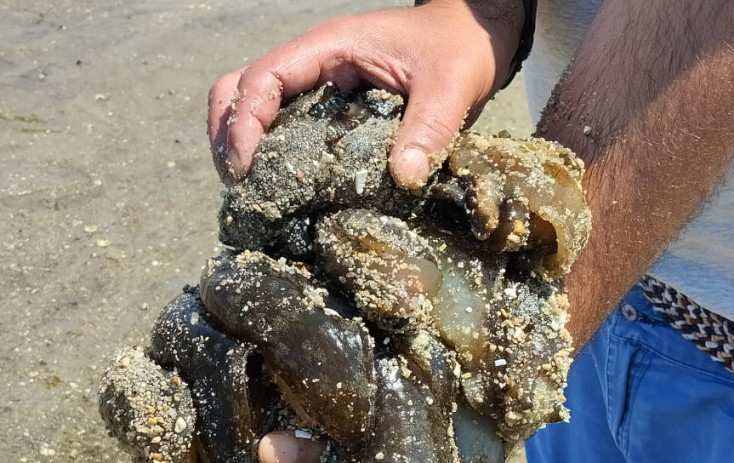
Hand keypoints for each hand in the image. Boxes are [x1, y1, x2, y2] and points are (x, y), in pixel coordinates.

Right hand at [207, 0, 522, 187]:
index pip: (263, 79)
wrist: (471, 37)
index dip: (242, 122)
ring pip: (255, 107)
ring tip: (252, 190)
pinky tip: (283, 186)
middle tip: (239, 184)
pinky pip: (285, 126)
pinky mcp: (330, 106)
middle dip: (228, 134)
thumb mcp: (451, 86)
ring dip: (242, 145)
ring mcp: (318, 85)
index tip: (242, 168)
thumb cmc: (459, 50)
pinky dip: (272, 153)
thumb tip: (403, 177)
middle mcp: (313, 64)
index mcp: (330, 48)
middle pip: (239, 90)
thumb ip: (430, 127)